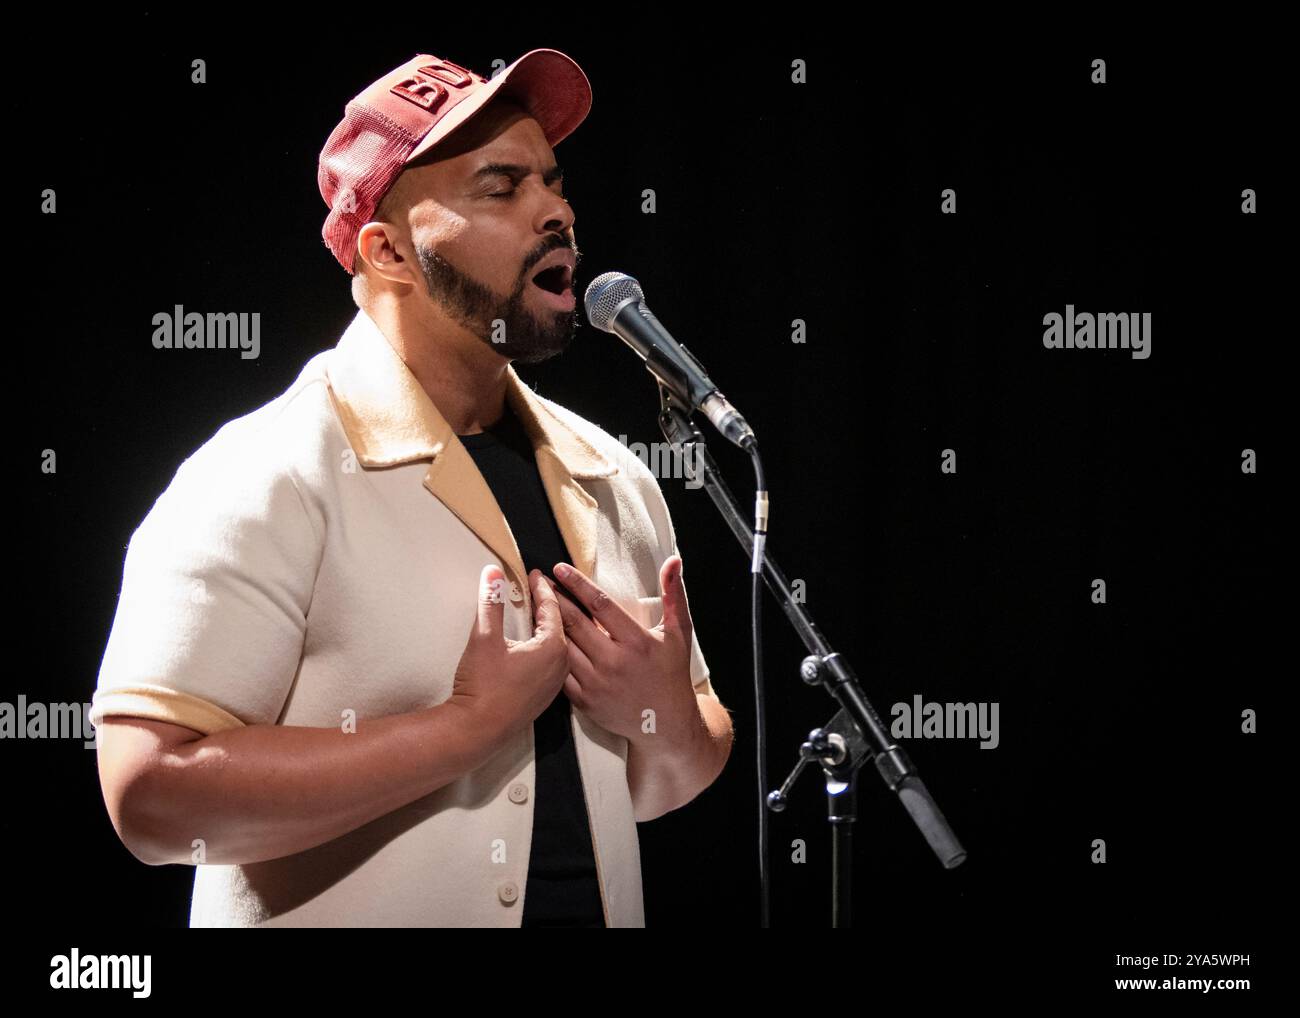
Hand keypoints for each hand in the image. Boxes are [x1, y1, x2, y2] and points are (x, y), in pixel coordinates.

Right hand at [449, 565, 569, 742]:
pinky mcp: (545, 696)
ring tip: (538, 611)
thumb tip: (492, 573)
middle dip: (550, 604)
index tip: (535, 573)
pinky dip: (545, 646)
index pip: (552, 608)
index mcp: (553, 648)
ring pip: (558, 645)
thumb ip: (491, 602)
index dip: (542, 588)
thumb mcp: (485, 638)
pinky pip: (552, 662)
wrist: (477, 731)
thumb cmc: (483, 686)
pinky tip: (533, 643)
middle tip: (540, 587)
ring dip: (549, 626)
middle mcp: (561, 665)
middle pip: (561, 625)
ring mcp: (555, 683)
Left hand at [551, 556, 699, 743]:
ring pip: (563, 647)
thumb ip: (674, 595)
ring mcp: (598, 683)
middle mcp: (615, 662)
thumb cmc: (671, 673)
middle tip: (538, 581)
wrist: (664, 723)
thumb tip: (674, 561)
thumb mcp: (678, 632)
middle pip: (575, 623)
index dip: (577, 584)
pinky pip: (560, 674)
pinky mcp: (586, 701)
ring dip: (546, 625)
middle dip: (554, 598)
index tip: (559, 569)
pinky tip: (540, 641)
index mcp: (637, 641)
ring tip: (535, 606)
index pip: (600, 604)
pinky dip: (549, 656)